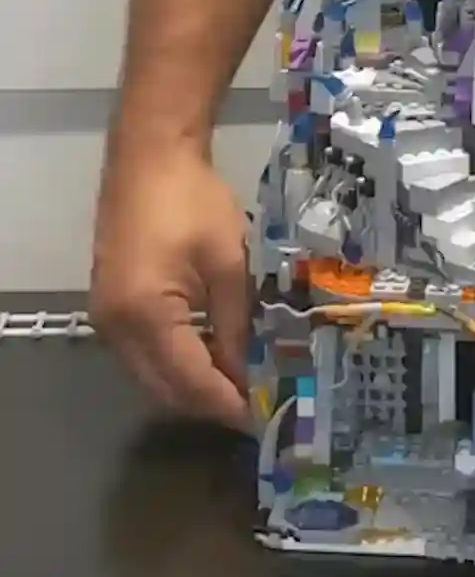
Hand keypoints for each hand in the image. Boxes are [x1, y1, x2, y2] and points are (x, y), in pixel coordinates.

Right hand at [90, 144, 252, 429]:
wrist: (150, 158)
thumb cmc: (194, 203)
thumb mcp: (229, 263)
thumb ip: (238, 323)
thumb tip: (253, 371)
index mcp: (145, 317)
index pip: (190, 382)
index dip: (228, 403)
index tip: (265, 419)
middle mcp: (116, 329)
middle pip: (165, 388)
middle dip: (212, 402)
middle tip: (260, 405)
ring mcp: (108, 319)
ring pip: (153, 375)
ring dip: (195, 385)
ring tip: (244, 385)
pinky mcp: (112, 306)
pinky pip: (146, 354)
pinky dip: (179, 362)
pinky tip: (214, 358)